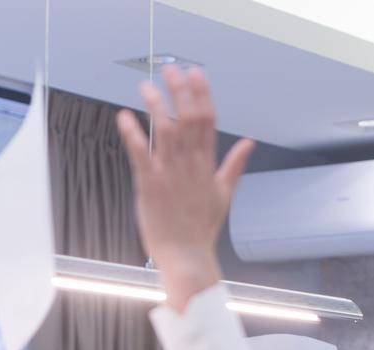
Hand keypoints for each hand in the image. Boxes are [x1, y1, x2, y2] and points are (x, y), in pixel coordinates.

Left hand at [116, 66, 253, 310]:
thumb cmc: (202, 228)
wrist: (187, 256)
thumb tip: (250, 143)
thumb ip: (234, 165)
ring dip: (155, 106)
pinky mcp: (150, 186)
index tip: (196, 73)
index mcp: (208, 165)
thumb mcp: (224, 193)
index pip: (208, 121)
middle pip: (188, 119)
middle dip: (180, 91)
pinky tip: (124, 116)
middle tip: (171, 69)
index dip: (202, 94)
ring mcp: (170, 174)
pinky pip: (140, 154)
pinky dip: (132, 134)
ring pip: (165, 131)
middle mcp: (190, 165)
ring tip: (145, 86)